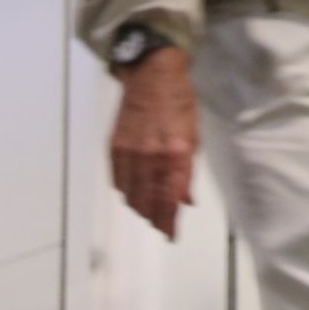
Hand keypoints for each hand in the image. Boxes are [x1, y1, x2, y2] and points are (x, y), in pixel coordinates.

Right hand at [111, 47, 197, 240]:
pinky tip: (133, 193)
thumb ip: (187, 171)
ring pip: (131, 194)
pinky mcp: (115, 148)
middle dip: (155, 218)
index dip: (169, 220)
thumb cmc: (178, 102)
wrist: (151, 75)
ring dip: (140, 207)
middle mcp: (150, 156)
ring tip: (148, 212)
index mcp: (175, 153)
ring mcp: (129, 153)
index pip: (170, 198)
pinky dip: (126, 191)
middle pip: (148, 201)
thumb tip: (185, 200)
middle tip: (161, 227)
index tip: (171, 234)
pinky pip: (118, 180)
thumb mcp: (193, 136)